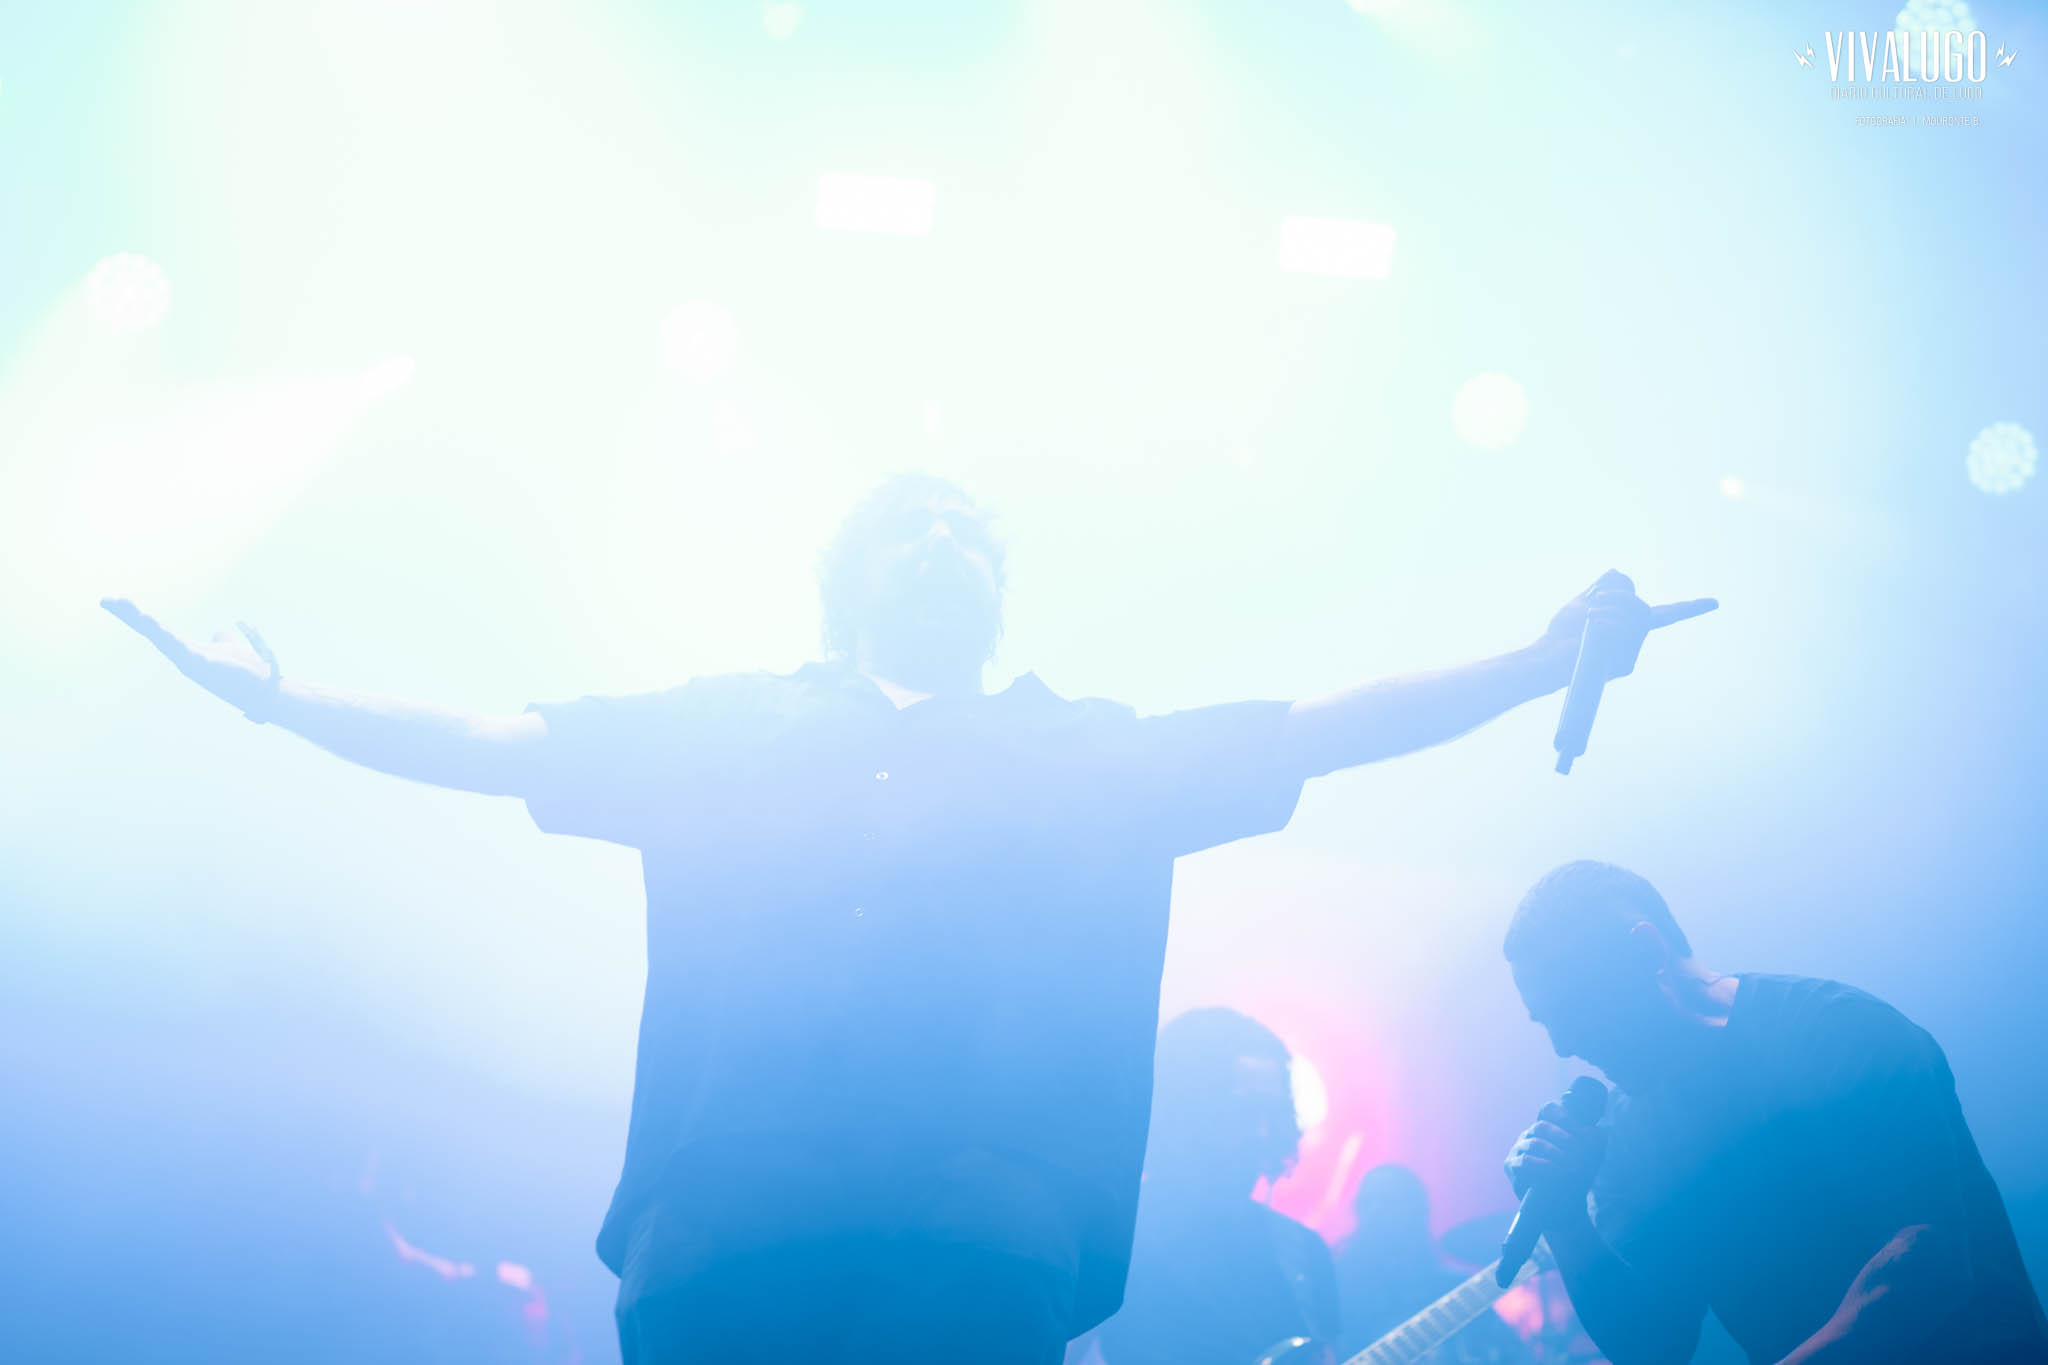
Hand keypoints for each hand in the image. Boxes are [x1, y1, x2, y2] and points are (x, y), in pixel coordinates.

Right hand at [102, 597, 279, 715]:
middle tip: (107, 599)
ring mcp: (191, 662)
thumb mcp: (230, 647)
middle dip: (129, 616)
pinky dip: (165, 635)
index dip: (137, 616)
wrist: (265, 690)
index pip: (157, 629)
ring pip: (161, 638)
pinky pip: (180, 647)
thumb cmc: (247, 672)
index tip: (116, 600)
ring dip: (143, 621)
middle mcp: (183, 656)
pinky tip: (150, 622)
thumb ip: (223, 639)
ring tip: (123, 604)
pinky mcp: (203, 665)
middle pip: (151, 632)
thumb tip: (218, 631)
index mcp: (187, 649)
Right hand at [1504, 1099, 1608, 1204]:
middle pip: (1542, 1126)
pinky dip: (1543, 1165)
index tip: (1582, 1129)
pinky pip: (1525, 1161)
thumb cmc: (1574, 1175)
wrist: (1561, 1203)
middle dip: (1562, 1136)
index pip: (1549, 1109)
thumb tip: (1597, 1130)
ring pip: (1534, 1143)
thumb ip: (1593, 1141)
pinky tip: (1556, 1171)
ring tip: (1569, 1163)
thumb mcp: (1588, 1156)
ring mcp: (1518, 1148)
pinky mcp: (1512, 1165)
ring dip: (1554, 1152)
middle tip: (1577, 1147)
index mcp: (1547, 1127)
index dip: (1564, 1116)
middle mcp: (1530, 1134)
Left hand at [1540, 570, 1717, 679]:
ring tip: (1589, 617)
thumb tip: (1618, 575)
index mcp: (1630, 627)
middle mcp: (1635, 642)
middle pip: (1644, 607)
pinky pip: (1623, 628)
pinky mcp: (1624, 665)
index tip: (1714, 603)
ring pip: (1636, 615)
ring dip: (1608, 606)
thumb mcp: (1585, 600)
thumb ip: (1606, 585)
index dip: (1690, 608)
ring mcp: (1631, 654)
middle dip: (1619, 596)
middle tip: (1594, 602)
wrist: (1548, 658)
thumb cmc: (1563, 633)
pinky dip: (1603, 621)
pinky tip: (1590, 630)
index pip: (1667, 615)